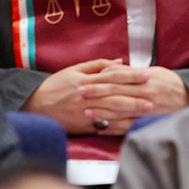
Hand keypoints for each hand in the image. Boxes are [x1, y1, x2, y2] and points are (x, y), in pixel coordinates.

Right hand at [22, 58, 149, 134]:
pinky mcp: (83, 126)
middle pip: (115, 96)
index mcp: (86, 80)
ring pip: (112, 113)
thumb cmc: (56, 85)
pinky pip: (103, 127)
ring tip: (147, 112)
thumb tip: (120, 62)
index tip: (146, 74)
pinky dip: (118, 127)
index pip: (113, 76)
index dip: (131, 75)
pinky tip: (131, 126)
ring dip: (131, 112)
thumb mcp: (74, 70)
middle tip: (153, 96)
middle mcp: (87, 96)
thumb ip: (98, 65)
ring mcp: (85, 113)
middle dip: (135, 96)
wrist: (35, 105)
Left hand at [78, 65, 188, 133]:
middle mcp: (143, 93)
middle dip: (95, 93)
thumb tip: (114, 68)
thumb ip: (133, 72)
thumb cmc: (170, 84)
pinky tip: (101, 129)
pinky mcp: (147, 122)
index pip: (117, 78)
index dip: (99, 80)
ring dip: (101, 112)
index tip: (84, 81)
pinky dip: (113, 128)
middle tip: (79, 93)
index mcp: (144, 79)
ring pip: (119, 110)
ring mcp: (145, 109)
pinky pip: (127, 126)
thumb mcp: (154, 71)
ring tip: (86, 112)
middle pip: (115, 93)